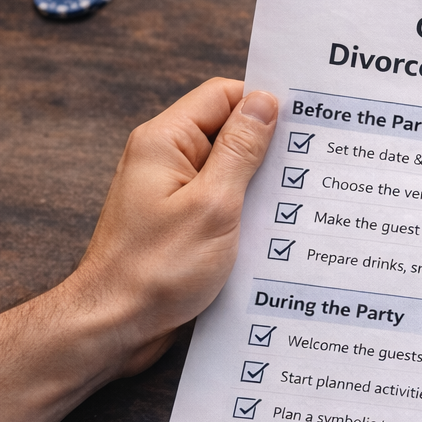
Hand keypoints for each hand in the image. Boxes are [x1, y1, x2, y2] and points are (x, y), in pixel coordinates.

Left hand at [60, 78, 276, 374]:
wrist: (113, 326)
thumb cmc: (155, 271)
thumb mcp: (213, 206)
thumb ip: (241, 151)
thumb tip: (264, 104)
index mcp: (165, 142)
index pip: (222, 95)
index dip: (264, 104)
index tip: (304, 122)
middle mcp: (163, 160)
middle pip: (226, 130)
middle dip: (267, 147)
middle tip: (308, 163)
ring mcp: (168, 193)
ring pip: (225, 171)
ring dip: (256, 185)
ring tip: (292, 201)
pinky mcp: (175, 223)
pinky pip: (217, 202)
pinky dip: (242, 211)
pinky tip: (268, 230)